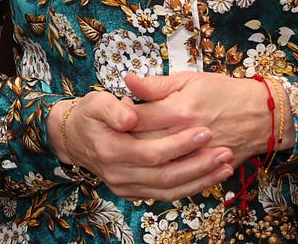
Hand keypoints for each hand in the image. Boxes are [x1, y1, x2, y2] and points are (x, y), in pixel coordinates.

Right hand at [48, 91, 233, 200]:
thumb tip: (131, 114)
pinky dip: (189, 187)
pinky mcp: (132, 192)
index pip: (152, 152)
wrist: (72, 138)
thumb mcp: (95, 102)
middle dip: (198, 165)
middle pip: (165, 175)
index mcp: (111, 149)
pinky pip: (165, 195)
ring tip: (225, 167)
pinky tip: (209, 177)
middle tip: (224, 151)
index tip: (204, 131)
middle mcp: (118, 173)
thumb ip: (113, 108)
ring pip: (169, 190)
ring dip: (200, 180)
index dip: (180, 144)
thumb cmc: (89, 115)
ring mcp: (125, 186)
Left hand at [125, 71, 275, 162]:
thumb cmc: (224, 91)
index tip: (116, 111)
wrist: (263, 114)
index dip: (121, 116)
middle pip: (144, 145)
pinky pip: (179, 180)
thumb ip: (156, 85)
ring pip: (159, 166)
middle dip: (127, 139)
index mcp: (180, 111)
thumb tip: (127, 80)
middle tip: (118, 132)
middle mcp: (187, 137)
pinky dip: (162, 176)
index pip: (137, 119)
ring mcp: (197, 157)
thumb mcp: (189, 79)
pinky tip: (152, 168)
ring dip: (142, 159)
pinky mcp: (206, 170)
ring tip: (133, 149)